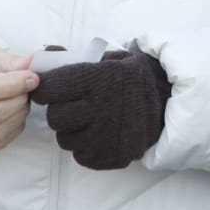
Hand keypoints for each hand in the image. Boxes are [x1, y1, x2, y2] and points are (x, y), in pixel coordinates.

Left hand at [30, 49, 169, 170]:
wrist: (165, 101)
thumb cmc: (130, 78)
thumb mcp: (107, 59)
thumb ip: (74, 58)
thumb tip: (44, 53)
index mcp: (98, 79)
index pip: (50, 88)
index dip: (47, 88)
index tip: (51, 88)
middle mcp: (101, 109)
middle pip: (55, 117)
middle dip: (60, 110)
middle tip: (75, 105)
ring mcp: (106, 136)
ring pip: (65, 139)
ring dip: (72, 131)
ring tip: (90, 121)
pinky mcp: (110, 157)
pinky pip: (80, 155)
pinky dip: (86, 146)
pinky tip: (99, 134)